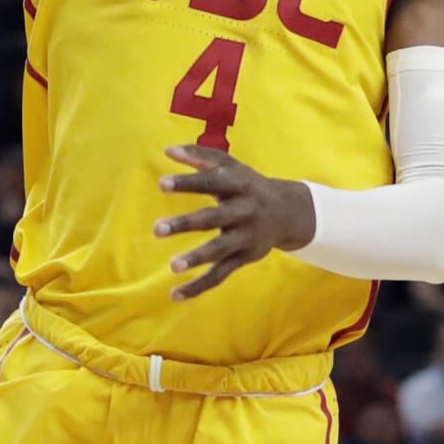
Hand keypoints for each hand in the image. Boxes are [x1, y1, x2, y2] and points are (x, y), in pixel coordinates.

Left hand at [154, 145, 314, 300]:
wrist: (287, 212)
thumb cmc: (247, 183)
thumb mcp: (229, 165)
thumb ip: (199, 156)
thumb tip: (167, 149)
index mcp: (238, 184)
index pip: (210, 182)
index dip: (187, 183)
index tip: (162, 184)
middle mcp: (244, 211)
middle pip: (212, 218)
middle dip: (185, 224)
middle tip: (156, 229)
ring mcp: (245, 237)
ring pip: (219, 250)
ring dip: (196, 258)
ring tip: (172, 266)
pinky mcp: (244, 258)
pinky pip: (220, 275)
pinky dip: (199, 286)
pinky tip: (175, 294)